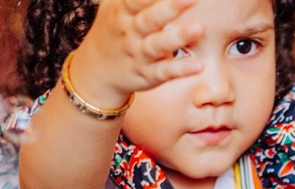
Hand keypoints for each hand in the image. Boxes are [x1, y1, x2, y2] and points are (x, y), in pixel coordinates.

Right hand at [75, 0, 205, 101]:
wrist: (96, 71)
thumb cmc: (114, 30)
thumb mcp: (117, 5)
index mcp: (123, 11)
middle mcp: (131, 32)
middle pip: (150, 18)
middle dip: (170, 7)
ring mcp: (140, 54)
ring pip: (158, 46)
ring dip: (178, 37)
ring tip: (198, 27)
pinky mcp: (148, 75)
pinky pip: (165, 72)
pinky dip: (181, 70)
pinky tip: (198, 65)